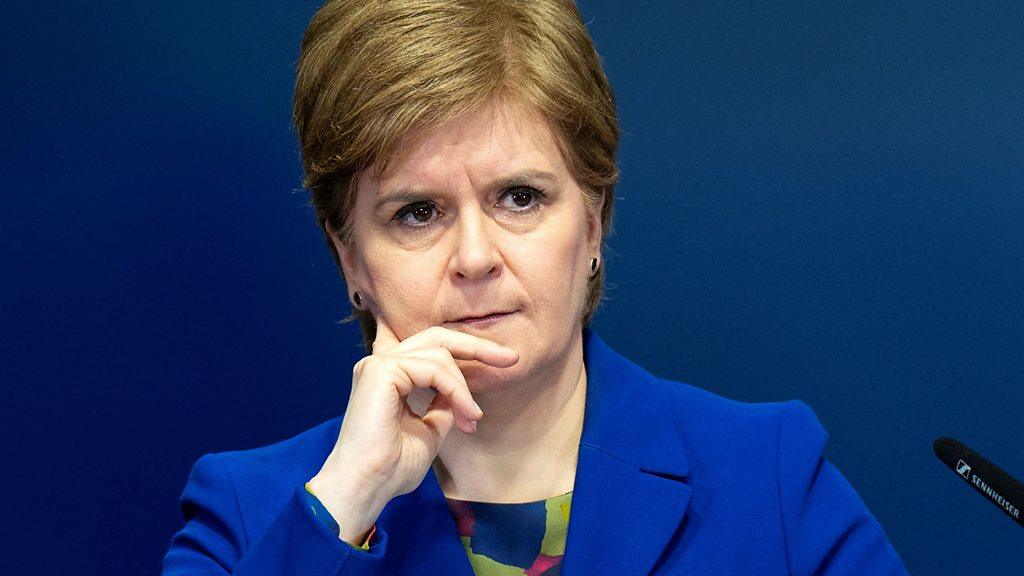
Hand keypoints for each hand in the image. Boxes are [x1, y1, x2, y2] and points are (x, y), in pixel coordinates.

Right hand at [307, 316, 518, 543]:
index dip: (469, 354)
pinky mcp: (382, 370)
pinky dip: (456, 389)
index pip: (433, 351)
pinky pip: (433, 368)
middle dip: (477, 346)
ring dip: (464, 387)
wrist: (367, 486)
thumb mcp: (429, 431)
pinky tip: (466, 412)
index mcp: (389, 377)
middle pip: (437, 337)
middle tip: (510, 358)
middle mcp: (382, 365)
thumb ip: (442, 407)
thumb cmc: (391, 468)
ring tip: (473, 418)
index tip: (504, 363)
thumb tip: (461, 397)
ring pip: (439, 355)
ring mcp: (379, 365)